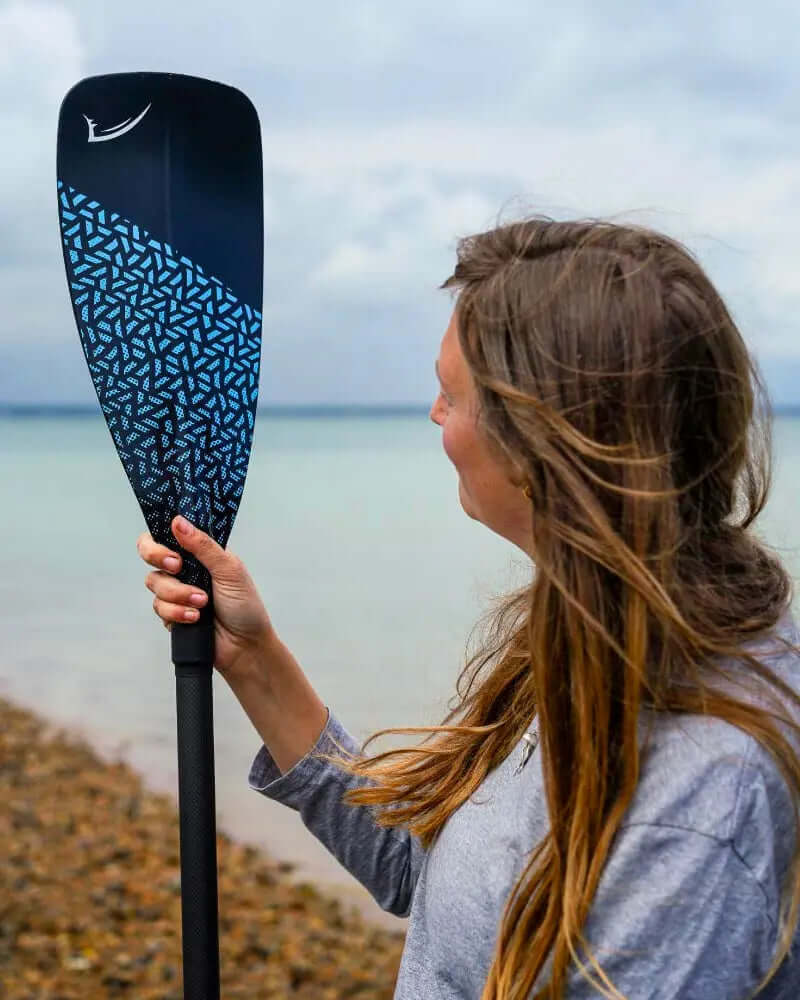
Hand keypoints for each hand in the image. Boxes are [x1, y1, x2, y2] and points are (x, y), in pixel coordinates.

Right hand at [137, 515, 275, 678]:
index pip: (168, 535)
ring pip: (155, 583)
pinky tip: (195, 618)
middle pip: (151, 555)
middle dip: (160, 560)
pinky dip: (176, 612)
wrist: (244, 646)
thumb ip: (203, 546)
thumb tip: (178, 521)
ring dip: (178, 594)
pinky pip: (159, 607)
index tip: (175, 552)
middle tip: (178, 569)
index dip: (161, 540)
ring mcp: (177, 592)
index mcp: (200, 554)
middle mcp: (185, 570)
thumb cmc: (245, 606)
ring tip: (202, 603)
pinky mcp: (171, 614)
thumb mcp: (229, 570)